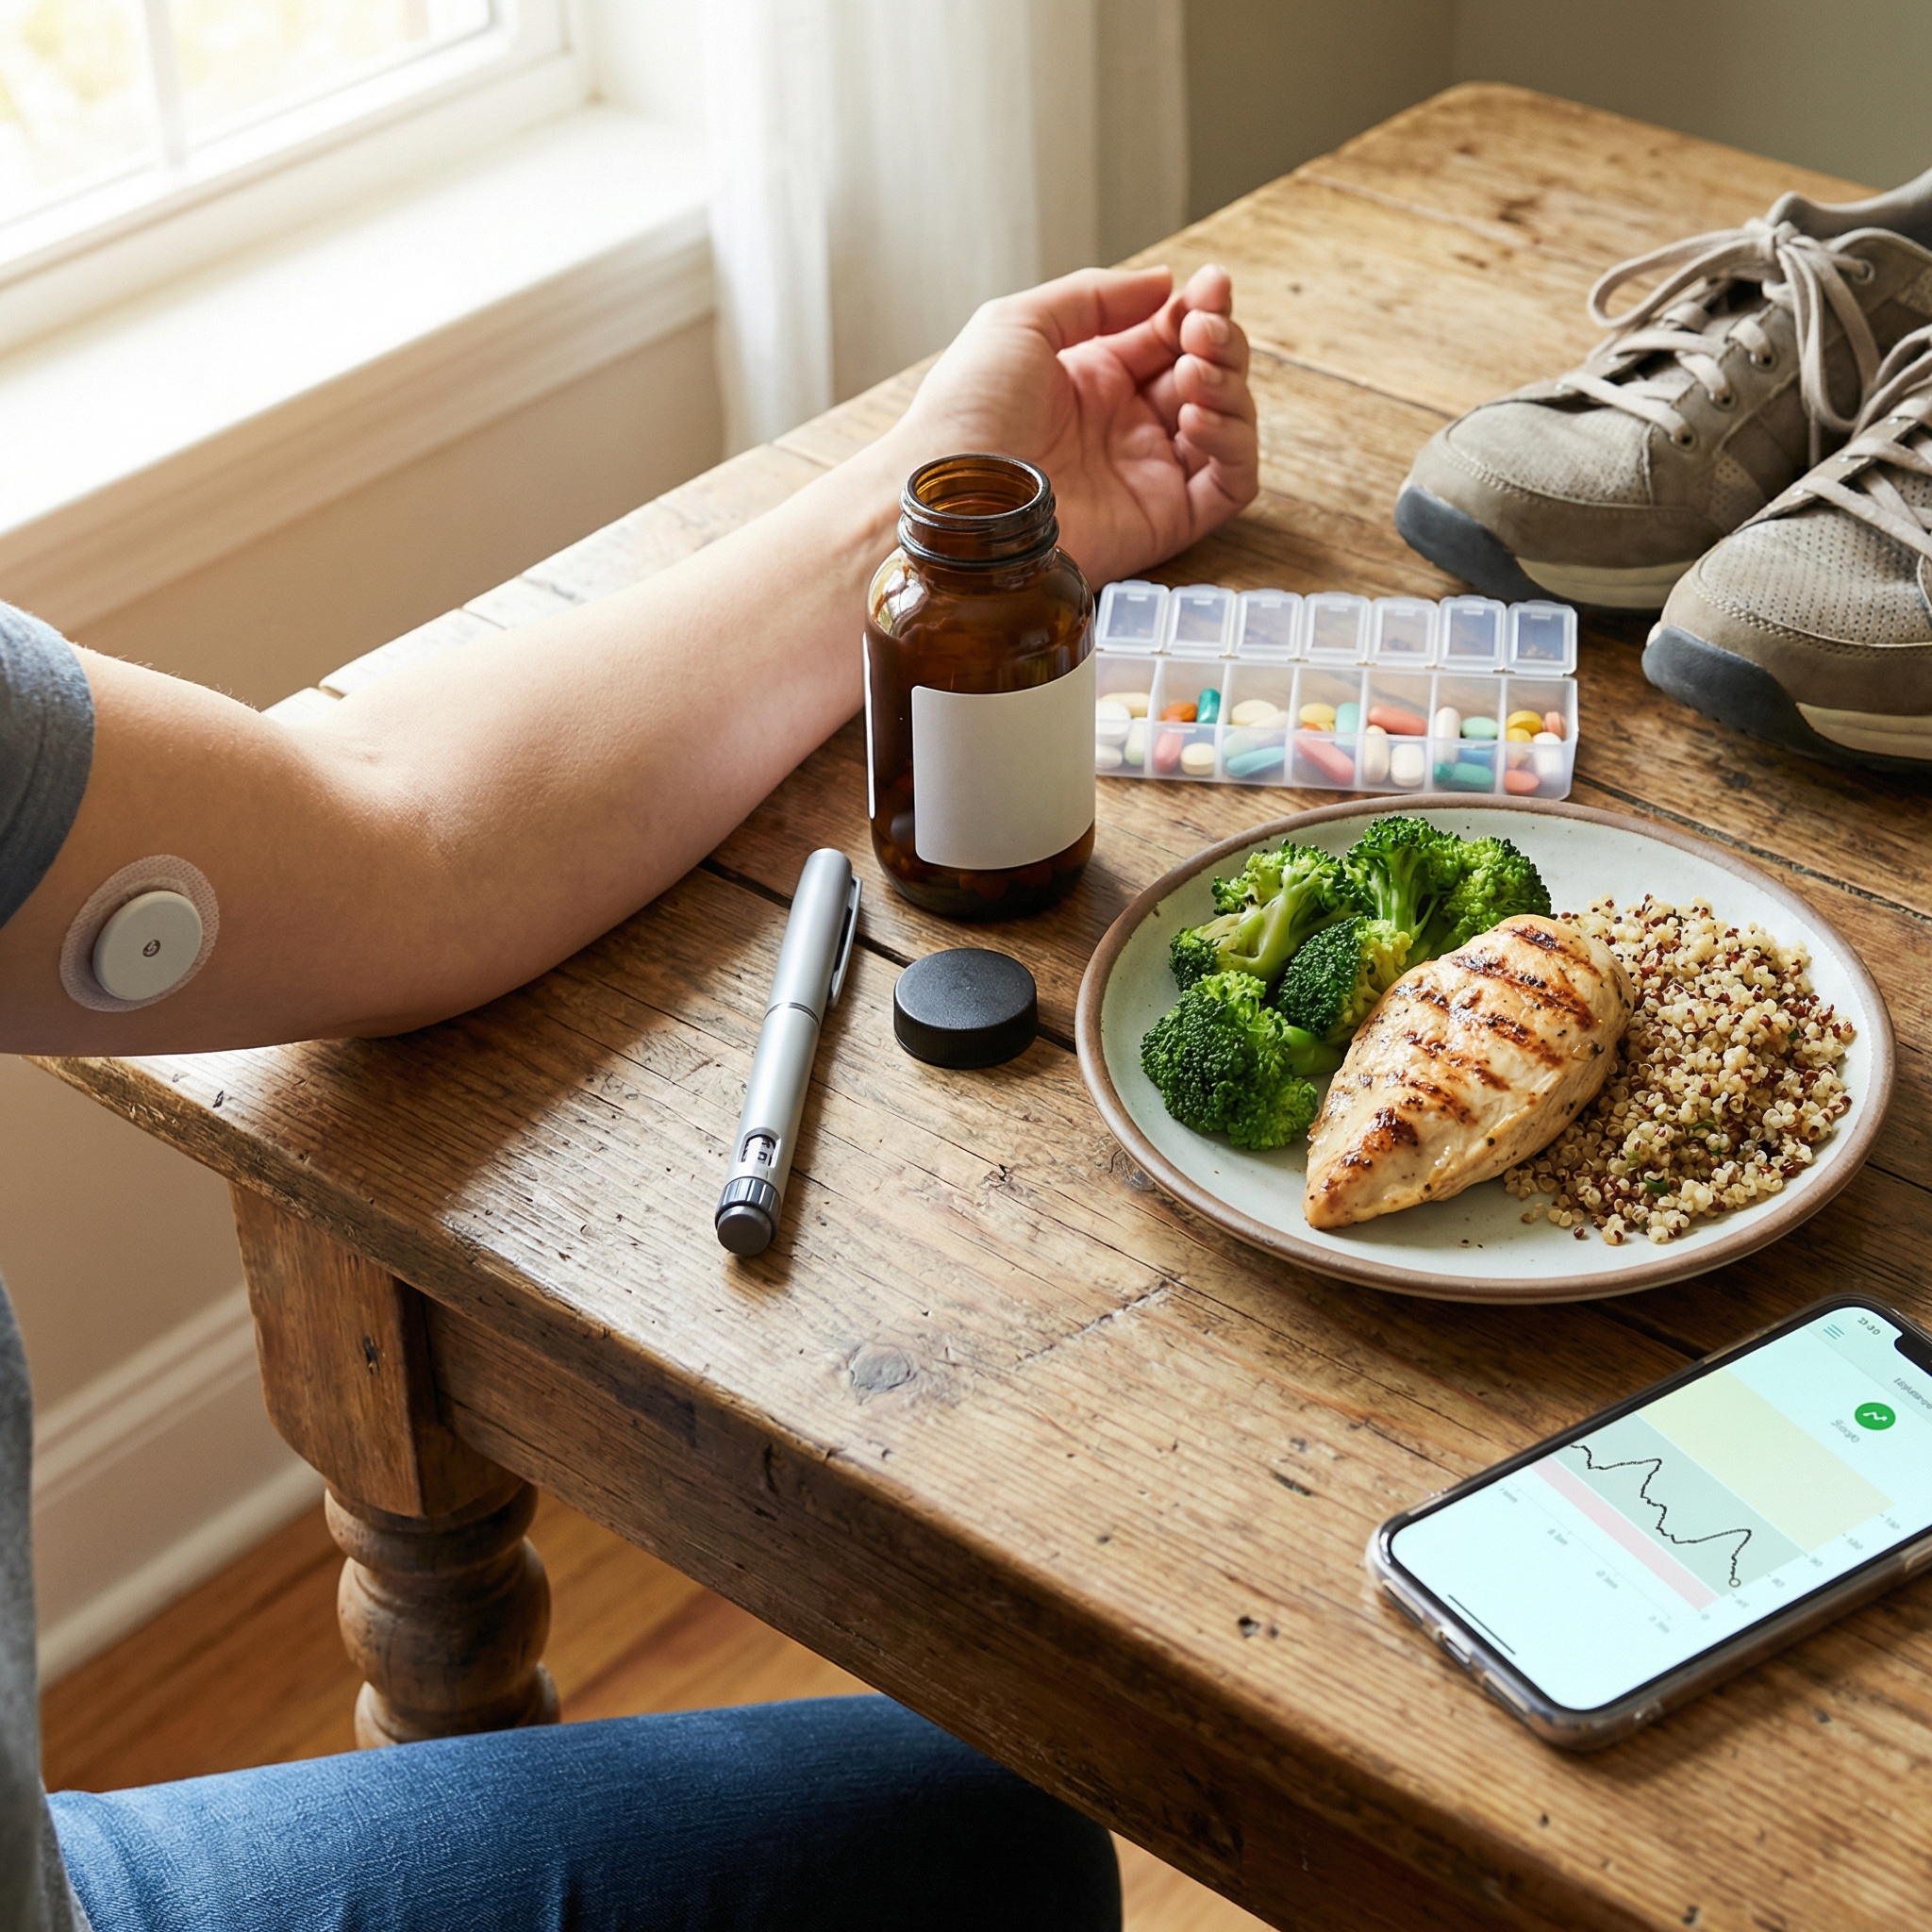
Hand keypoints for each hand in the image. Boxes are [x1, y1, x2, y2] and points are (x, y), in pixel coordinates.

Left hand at [885, 263, 1259, 586]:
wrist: (951, 500)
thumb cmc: (965, 414)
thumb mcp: (1020, 323)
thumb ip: (1095, 297)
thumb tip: (1165, 284)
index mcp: (1095, 379)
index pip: (1172, 337)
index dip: (1198, 310)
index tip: (1209, 288)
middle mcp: (1126, 426)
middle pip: (1209, 376)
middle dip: (1219, 342)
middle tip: (1200, 330)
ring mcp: (1148, 475)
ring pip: (1229, 427)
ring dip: (1230, 388)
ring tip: (1194, 370)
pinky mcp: (1164, 522)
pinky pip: (1231, 485)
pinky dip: (1234, 446)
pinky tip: (1197, 418)